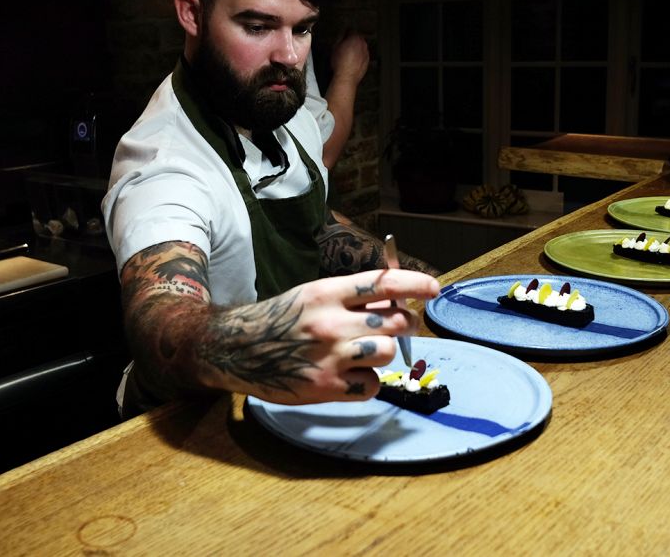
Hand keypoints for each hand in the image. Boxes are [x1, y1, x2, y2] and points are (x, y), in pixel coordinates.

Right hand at [210, 268, 439, 404]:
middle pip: (397, 321)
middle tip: (400, 329)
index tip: (433, 289)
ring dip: (381, 354)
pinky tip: (348, 377)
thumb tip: (395, 305)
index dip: (415, 285)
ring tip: (362, 354)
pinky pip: (371, 385)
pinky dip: (366, 383)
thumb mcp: (311, 297)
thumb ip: (350, 299)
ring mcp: (329, 356)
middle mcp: (331, 322)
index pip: (383, 283)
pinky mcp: (326, 386)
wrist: (236, 349)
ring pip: (387, 352)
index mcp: (327, 292)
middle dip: (406, 325)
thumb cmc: (279, 321)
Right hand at [328, 32, 369, 86]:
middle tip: (344, 45)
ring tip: (347, 54)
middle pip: (358, 38)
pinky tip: (352, 61)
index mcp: (355, 39)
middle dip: (352, 41)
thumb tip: (342, 35)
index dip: (346, 33)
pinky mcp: (367, 61)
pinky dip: (358, 56)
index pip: (351, 31)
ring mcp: (366, 53)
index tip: (343, 35)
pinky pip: (362, 56)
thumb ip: (340, 38)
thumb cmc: (340, 63)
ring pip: (361, 47)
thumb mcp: (335, 47)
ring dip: (356, 49)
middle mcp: (363, 45)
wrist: (346, 77)